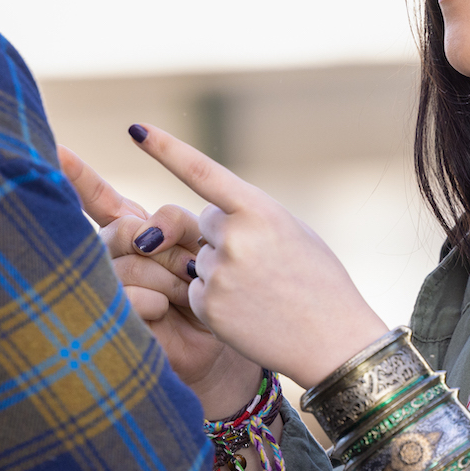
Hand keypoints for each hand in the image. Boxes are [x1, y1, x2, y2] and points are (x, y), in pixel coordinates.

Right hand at [58, 145, 261, 416]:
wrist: (232, 343)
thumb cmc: (223, 288)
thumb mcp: (203, 243)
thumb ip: (175, 223)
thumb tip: (145, 232)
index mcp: (137, 233)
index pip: (99, 198)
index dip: (76, 173)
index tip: (56, 145)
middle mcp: (117, 258)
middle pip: (121, 228)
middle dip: (162, 243)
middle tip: (189, 265)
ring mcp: (112, 290)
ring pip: (126, 262)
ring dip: (166, 276)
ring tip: (185, 293)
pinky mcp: (117, 321)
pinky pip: (128, 296)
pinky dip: (157, 301)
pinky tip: (169, 312)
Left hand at [125, 125, 386, 388]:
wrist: (333, 341)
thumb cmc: (320, 281)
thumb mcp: (294, 232)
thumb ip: (251, 216)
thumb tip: (209, 218)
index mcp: (260, 210)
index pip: (202, 171)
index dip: (164, 148)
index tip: (136, 129)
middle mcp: (234, 237)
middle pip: (204, 222)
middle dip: (225, 236)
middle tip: (264, 263)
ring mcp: (218, 273)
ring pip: (200, 258)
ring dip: (222, 270)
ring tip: (262, 292)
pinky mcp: (207, 306)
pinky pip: (195, 290)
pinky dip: (217, 299)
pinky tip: (248, 311)